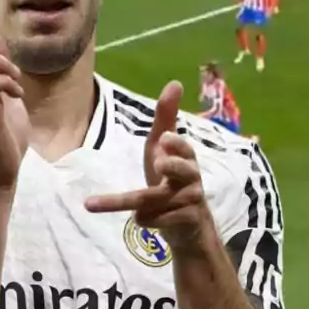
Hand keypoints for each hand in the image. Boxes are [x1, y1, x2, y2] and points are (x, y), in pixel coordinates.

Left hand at [84, 81, 214, 250]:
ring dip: (139, 205)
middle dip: (174, 166)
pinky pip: (160, 220)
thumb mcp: (161, 149)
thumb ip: (165, 118)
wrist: (188, 225)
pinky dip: (145, 220)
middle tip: (158, 163)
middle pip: (184, 170)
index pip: (184, 147)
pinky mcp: (188, 222)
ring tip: (116, 207)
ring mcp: (192, 201)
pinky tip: (139, 220)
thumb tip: (175, 82)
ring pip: (161, 199)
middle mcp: (192, 177)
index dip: (176, 144)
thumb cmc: (171, 179)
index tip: (164, 138)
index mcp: (186, 157)